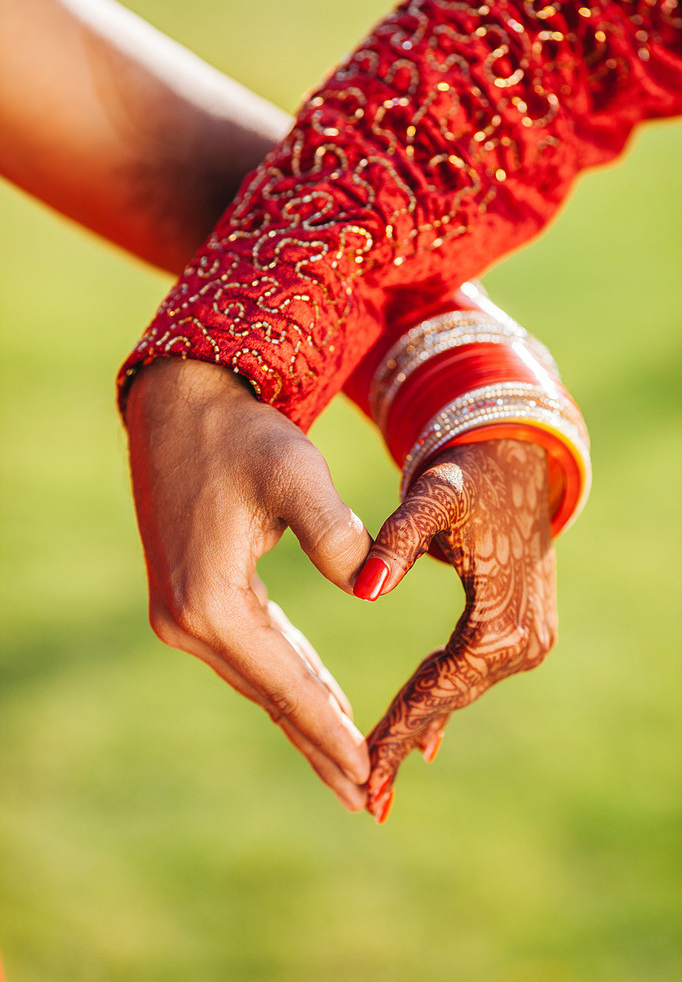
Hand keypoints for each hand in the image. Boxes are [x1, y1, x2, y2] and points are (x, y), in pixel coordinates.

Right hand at [125, 358, 370, 809]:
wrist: (182, 406)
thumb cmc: (241, 434)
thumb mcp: (295, 473)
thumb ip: (336, 533)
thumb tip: (369, 587)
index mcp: (210, 601)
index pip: (284, 684)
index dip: (330, 732)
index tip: (369, 776)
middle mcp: (186, 621)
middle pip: (269, 696)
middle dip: (320, 744)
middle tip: (367, 798)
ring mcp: (180, 615)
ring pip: (259, 681)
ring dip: (304, 718)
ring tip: (348, 764)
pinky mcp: (188, 600)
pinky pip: (249, 654)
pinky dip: (287, 680)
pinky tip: (318, 700)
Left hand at [359, 439, 556, 821]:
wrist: (515, 456)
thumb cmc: (467, 473)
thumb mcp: (432, 498)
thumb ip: (396, 538)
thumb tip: (363, 588)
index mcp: (500, 619)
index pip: (439, 686)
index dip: (397, 727)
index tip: (360, 766)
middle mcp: (524, 639)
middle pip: (450, 699)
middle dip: (403, 742)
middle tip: (363, 796)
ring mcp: (529, 637)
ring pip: (459, 690)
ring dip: (419, 726)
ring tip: (378, 776)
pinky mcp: (521, 628)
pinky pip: (471, 674)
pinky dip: (440, 700)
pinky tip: (420, 738)